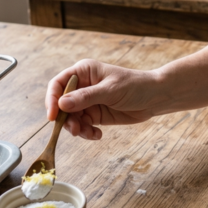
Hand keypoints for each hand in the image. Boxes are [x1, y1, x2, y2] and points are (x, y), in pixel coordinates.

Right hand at [44, 59, 162, 139]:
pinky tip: (97, 135)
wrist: (155, 97)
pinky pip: (83, 125)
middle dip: (66, 119)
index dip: (52, 99)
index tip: (53, 116)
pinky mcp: (95, 115)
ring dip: (77, 128)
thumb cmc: (135, 86)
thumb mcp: (110, 90)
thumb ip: (86, 97)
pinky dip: (86, 132)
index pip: (58, 84)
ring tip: (90, 134)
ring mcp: (88, 101)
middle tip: (76, 130)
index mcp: (83, 72)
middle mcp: (82, 86)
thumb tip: (61, 104)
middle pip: (61, 105)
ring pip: (71, 118)